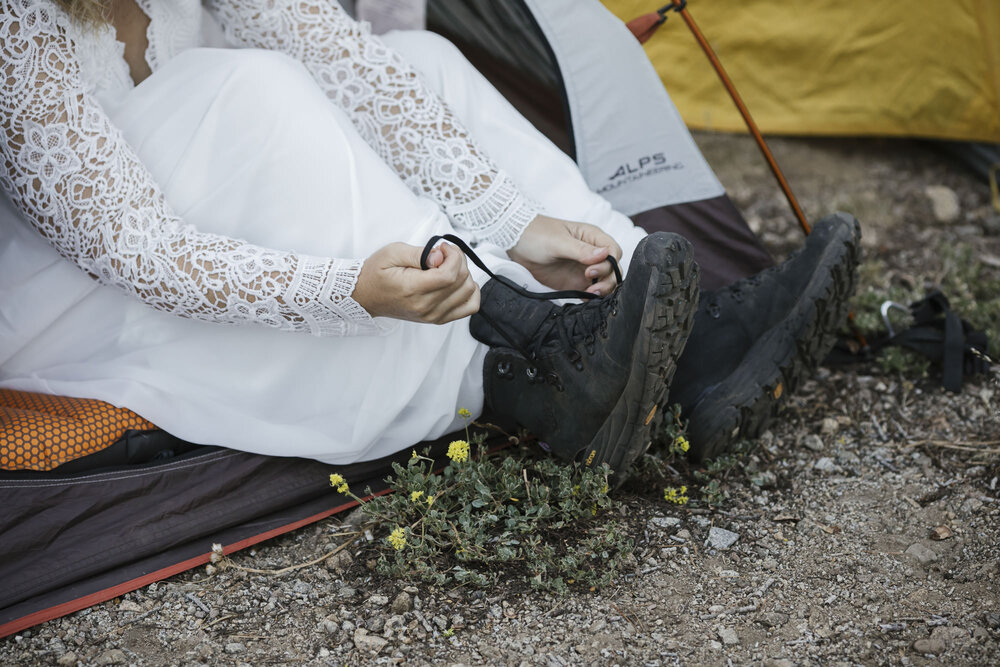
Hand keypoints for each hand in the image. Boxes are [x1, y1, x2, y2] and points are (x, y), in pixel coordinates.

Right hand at [352, 242, 479, 323]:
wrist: (366, 296)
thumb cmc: (377, 274)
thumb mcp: (393, 252)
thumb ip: (420, 254)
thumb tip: (441, 256)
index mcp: (412, 289)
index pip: (449, 275)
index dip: (453, 256)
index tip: (443, 248)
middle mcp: (425, 307)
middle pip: (462, 282)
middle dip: (458, 261)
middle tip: (443, 254)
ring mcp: (433, 315)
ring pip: (469, 293)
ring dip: (464, 274)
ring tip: (447, 267)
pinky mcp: (438, 318)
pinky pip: (469, 307)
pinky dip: (469, 292)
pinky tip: (456, 282)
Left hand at [508, 215, 622, 294]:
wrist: (515, 243)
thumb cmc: (537, 234)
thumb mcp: (558, 241)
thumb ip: (581, 250)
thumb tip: (605, 254)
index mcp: (592, 237)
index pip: (614, 251)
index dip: (608, 263)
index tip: (591, 269)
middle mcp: (592, 254)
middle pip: (613, 269)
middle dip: (608, 279)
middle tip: (591, 284)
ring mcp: (584, 269)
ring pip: (605, 282)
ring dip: (603, 290)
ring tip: (590, 294)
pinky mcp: (574, 282)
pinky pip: (590, 292)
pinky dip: (591, 298)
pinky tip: (584, 299)